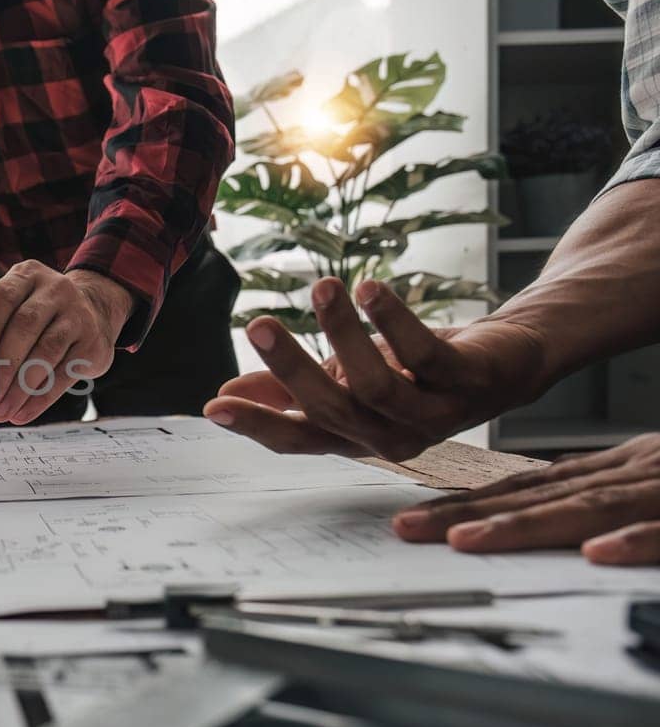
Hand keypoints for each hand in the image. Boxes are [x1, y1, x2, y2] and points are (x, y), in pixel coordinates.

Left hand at [0, 264, 132, 424]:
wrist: (94, 310)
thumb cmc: (36, 313)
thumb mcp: (10, 307)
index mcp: (26, 276)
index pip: (2, 299)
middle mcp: (55, 290)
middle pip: (25, 327)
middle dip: (1, 366)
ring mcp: (78, 315)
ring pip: (46, 352)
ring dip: (20, 388)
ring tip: (0, 411)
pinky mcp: (93, 344)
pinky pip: (64, 375)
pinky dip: (40, 398)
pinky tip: (22, 413)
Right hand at [204, 278, 546, 460]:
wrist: (513, 365)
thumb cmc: (420, 373)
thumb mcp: (349, 380)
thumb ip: (291, 390)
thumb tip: (228, 392)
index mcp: (355, 437)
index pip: (297, 439)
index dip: (257, 425)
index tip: (213, 406)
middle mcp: (391, 437)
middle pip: (331, 411)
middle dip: (291, 367)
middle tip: (258, 323)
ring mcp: (434, 414)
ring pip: (376, 386)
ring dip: (343, 334)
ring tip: (321, 286)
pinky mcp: (470, 383)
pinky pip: (425, 354)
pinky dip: (395, 321)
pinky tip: (371, 289)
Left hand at [391, 434, 659, 564]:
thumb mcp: (650, 481)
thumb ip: (601, 496)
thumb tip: (552, 523)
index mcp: (613, 469)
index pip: (526, 489)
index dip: (468, 504)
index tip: (413, 521)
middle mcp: (630, 473)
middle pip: (537, 497)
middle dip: (467, 514)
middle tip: (406, 529)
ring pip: (588, 506)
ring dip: (524, 524)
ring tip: (464, 539)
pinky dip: (632, 539)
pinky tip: (595, 552)